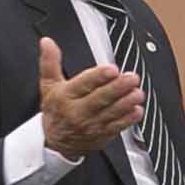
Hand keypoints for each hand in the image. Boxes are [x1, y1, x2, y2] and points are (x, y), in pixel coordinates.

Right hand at [37, 36, 143, 158]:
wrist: (55, 143)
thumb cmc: (55, 111)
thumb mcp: (48, 86)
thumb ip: (50, 62)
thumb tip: (47, 42)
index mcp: (65, 96)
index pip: (83, 84)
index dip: (98, 77)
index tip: (111, 70)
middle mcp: (78, 111)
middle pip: (100, 98)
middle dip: (118, 88)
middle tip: (132, 78)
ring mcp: (92, 124)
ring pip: (112, 112)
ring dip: (127, 102)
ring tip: (138, 92)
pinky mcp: (103, 135)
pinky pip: (118, 127)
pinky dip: (129, 119)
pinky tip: (137, 110)